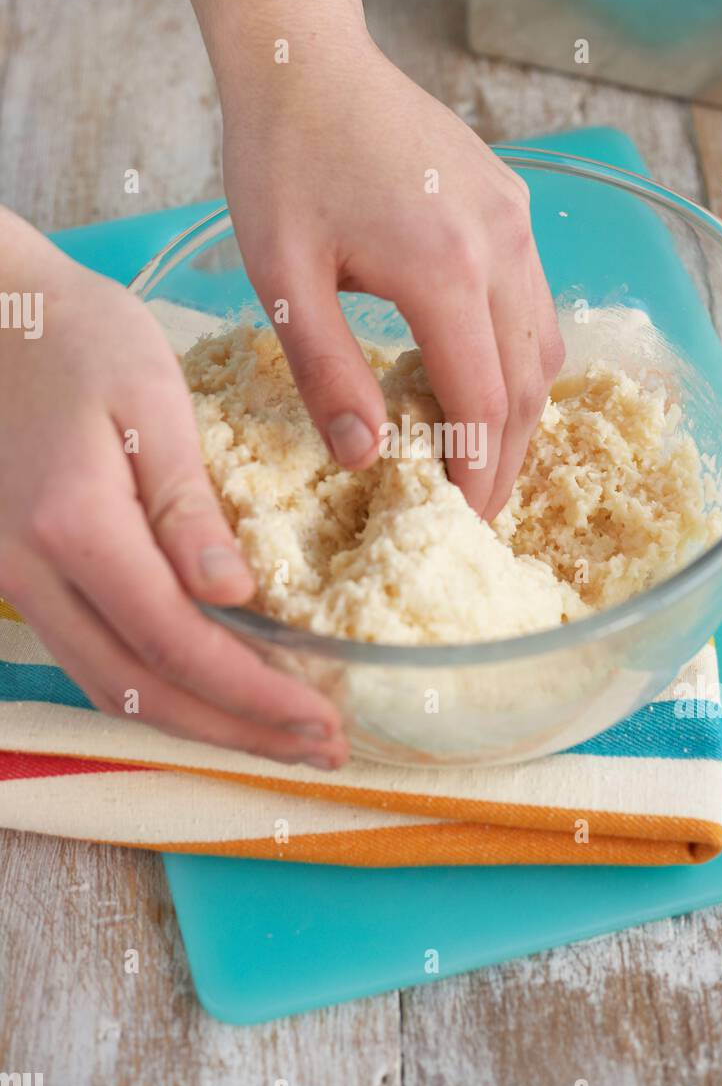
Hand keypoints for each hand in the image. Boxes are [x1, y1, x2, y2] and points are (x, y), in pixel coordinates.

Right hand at [0, 209, 346, 768]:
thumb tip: (234, 596)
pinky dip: (149, 689)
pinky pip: (85, 656)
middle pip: (141, 688)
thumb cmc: (74, 335)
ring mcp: (11, 577)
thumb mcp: (148, 398)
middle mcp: (33, 570)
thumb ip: (187, 503)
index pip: (178, 642)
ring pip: (107, 685)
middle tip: (320, 749)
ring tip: (275, 736)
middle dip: (236, 731)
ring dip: (195, 722)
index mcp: (75, 524)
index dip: (255, 695)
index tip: (326, 720)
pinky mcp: (13, 571)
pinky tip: (202, 692)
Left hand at [221, 36, 564, 518]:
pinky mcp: (511, 203)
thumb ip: (326, 371)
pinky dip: (518, 356)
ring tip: (481, 456)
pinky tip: (478, 377)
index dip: (478, 473)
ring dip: (519, 409)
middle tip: (479, 509)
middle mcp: (499, 243)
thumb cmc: (281, 161)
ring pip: (543, 344)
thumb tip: (365, 457)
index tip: (462, 522)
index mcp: (443, 267)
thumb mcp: (280, 278)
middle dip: (509, 457)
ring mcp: (514, 219)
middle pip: (528, 383)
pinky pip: (534, 301)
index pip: (482, 402)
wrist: (307, 59)